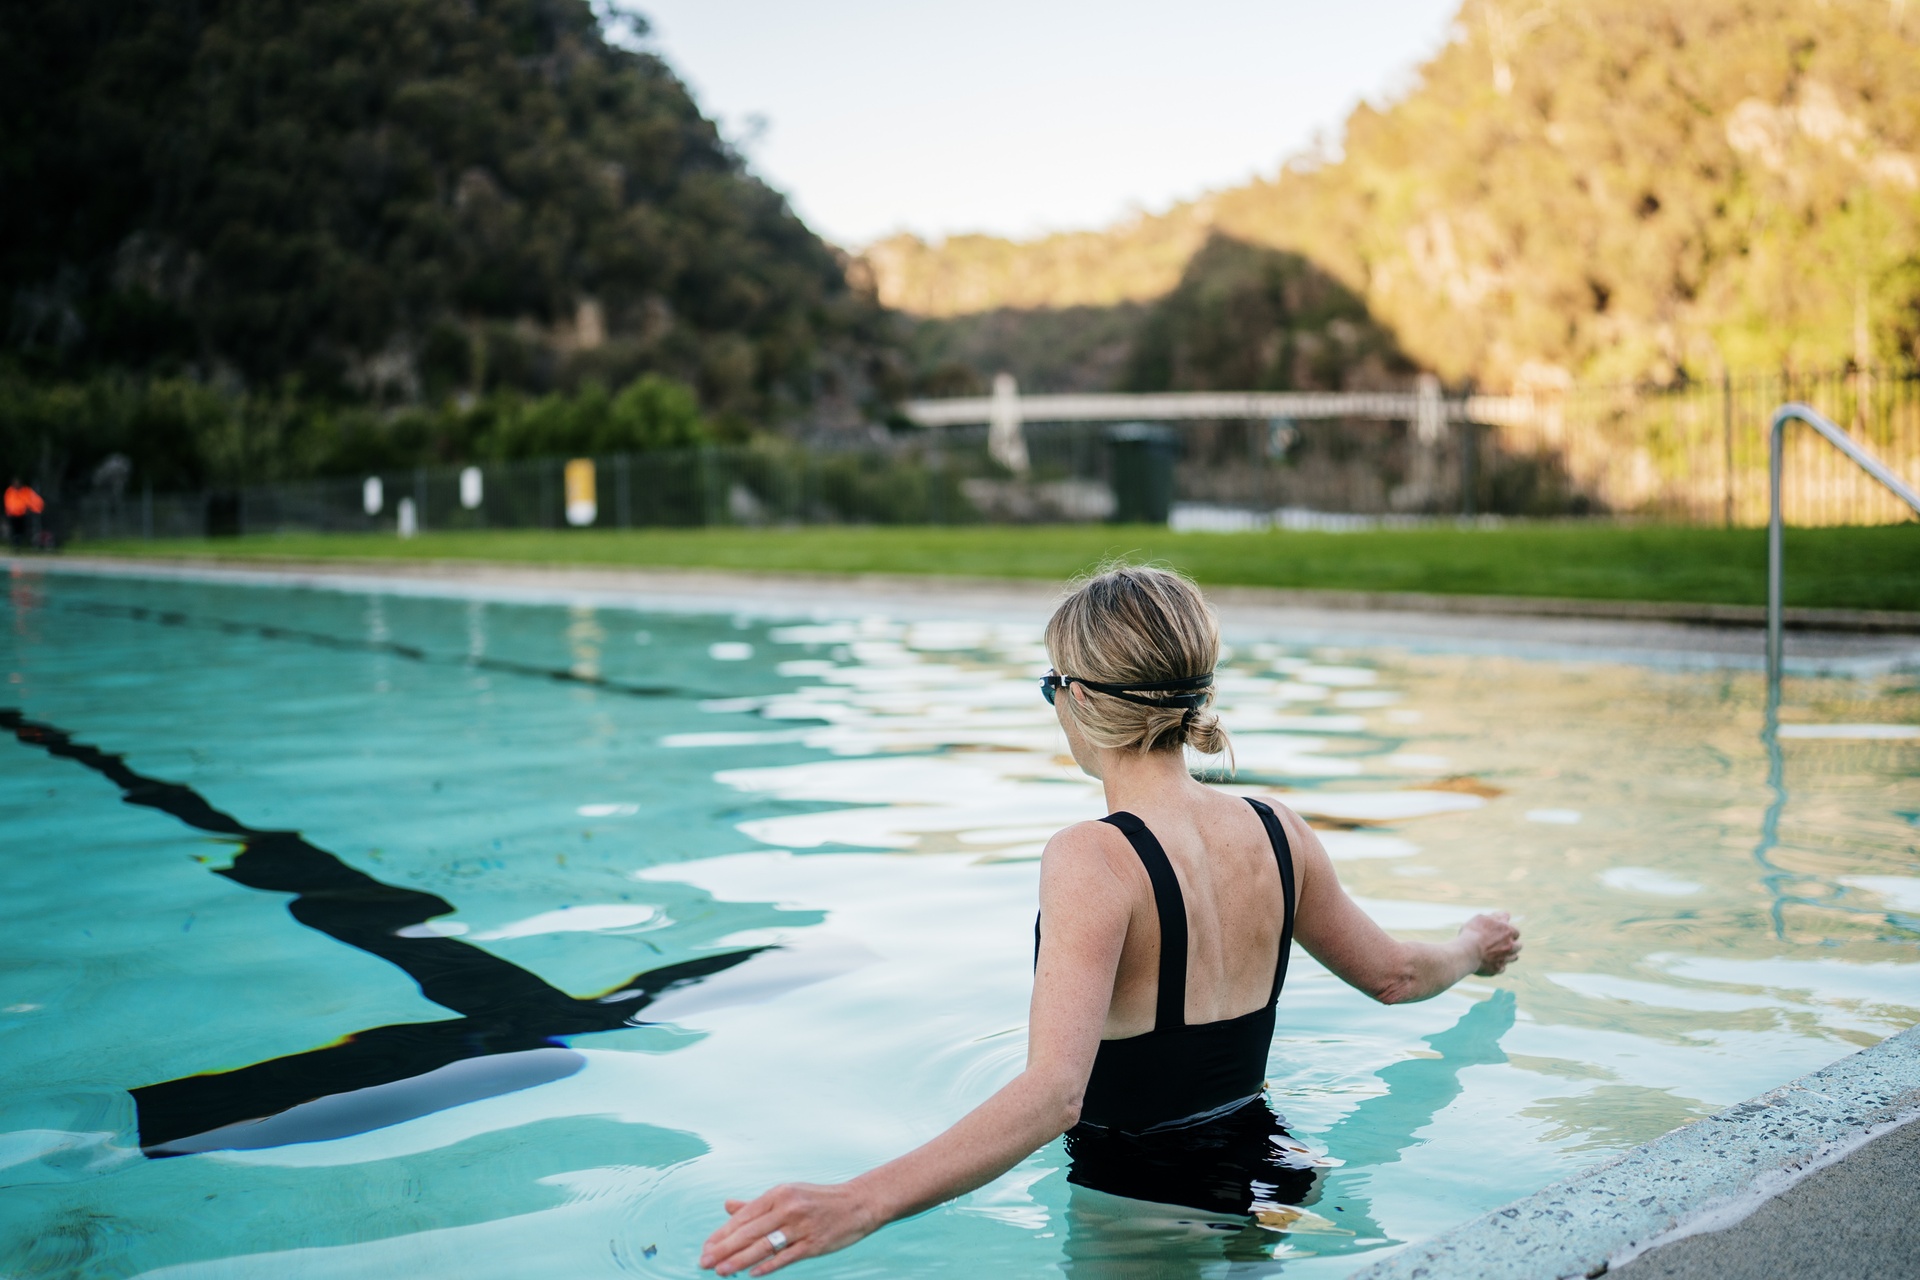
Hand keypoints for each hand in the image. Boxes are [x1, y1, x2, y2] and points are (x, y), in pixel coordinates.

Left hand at [699, 1181, 880, 1276]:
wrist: (858, 1203)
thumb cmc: (818, 1200)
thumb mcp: (787, 1194)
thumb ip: (756, 1204)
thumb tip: (728, 1206)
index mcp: (778, 1194)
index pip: (744, 1216)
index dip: (723, 1233)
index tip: (706, 1247)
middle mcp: (788, 1208)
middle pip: (750, 1232)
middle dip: (724, 1248)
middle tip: (704, 1262)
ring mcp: (801, 1226)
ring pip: (764, 1246)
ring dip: (740, 1259)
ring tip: (721, 1270)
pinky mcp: (814, 1243)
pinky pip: (787, 1256)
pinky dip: (769, 1265)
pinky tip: (752, 1274)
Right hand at [1459, 911, 1521, 975]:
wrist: (1467, 953)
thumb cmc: (1472, 933)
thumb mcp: (1481, 919)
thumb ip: (1493, 917)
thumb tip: (1500, 916)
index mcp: (1508, 930)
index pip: (1514, 928)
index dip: (1506, 928)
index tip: (1499, 929)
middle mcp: (1510, 945)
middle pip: (1518, 944)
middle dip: (1512, 943)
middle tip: (1501, 942)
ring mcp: (1505, 958)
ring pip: (1514, 957)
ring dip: (1508, 955)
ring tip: (1497, 953)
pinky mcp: (1498, 969)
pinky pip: (1502, 967)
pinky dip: (1497, 965)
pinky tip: (1489, 962)